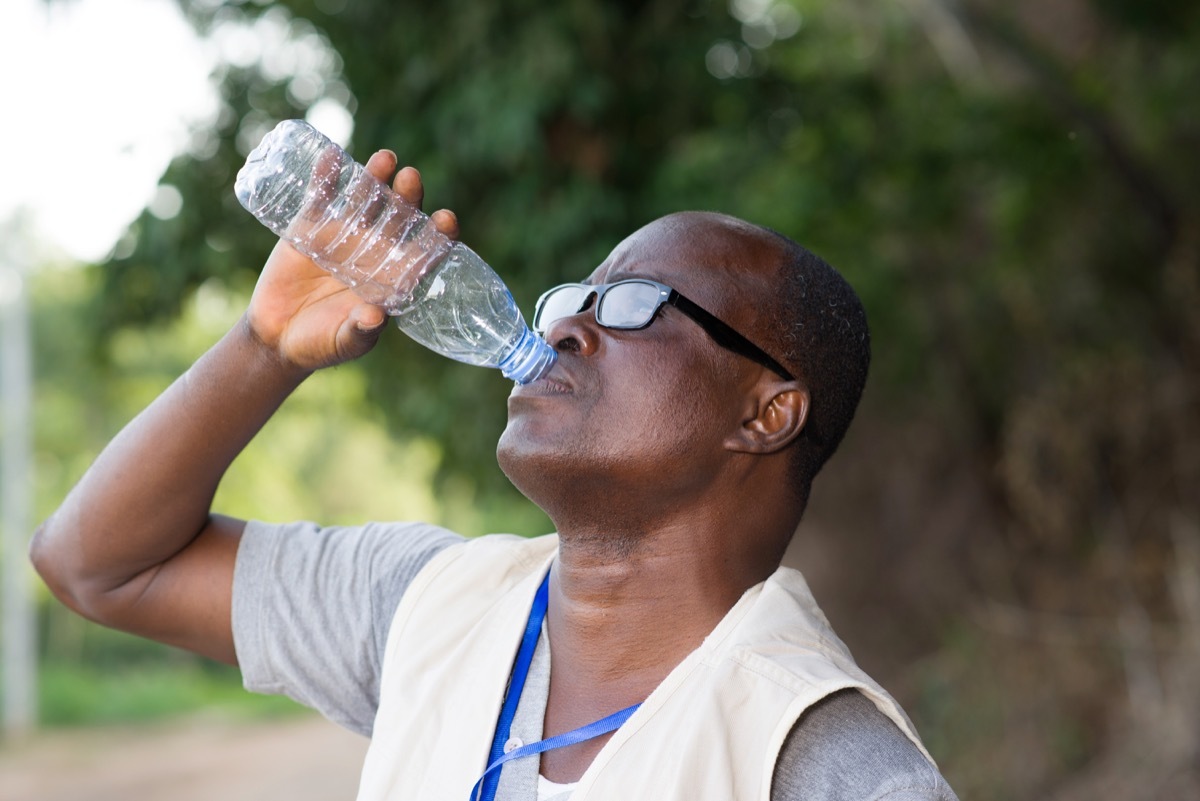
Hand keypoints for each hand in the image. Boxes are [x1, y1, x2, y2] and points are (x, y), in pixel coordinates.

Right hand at [245, 150, 459, 370]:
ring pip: (365, 201)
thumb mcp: (346, 342)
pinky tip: (332, 156)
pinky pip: (320, 197)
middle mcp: (374, 252)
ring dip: (375, 178)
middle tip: (411, 178)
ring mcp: (343, 236)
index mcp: (392, 277)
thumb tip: (376, 316)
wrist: (278, 337)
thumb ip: (361, 331)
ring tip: (386, 158)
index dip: (438, 235)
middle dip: (408, 197)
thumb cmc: (322, 344)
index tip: (447, 219)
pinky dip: (325, 177)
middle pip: (398, 218)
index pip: (424, 251)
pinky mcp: (310, 229)